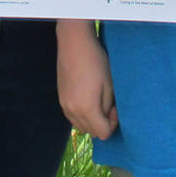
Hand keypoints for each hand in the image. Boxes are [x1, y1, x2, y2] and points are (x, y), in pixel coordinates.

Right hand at [56, 21, 117, 139]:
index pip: (103, 133)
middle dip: (102, 123)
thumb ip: (108, 106)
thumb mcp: (109, 84)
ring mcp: (64, 105)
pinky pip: (72, 117)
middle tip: (109, 104)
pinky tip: (87, 98)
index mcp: (87, 109)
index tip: (115, 108)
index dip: (113, 124)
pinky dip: (82, 114)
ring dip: (91, 120)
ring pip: (81, 126)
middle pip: (91, 132)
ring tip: (98, 101)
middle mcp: (73, 111)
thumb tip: (106, 117)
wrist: (74, 42)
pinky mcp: (61, 98)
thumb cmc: (95, 61)